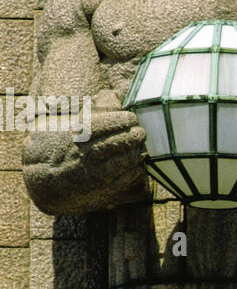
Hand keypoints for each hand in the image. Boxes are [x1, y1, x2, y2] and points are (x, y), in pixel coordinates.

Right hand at [22, 90, 147, 214]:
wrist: (44, 184)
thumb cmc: (58, 149)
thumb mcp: (65, 127)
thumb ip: (90, 113)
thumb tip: (112, 97)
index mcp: (78, 136)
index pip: (111, 122)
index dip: (124, 119)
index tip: (131, 118)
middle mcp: (87, 154)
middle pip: (122, 140)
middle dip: (134, 135)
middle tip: (140, 132)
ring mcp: (96, 174)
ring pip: (127, 160)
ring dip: (137, 152)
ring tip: (139, 147)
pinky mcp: (104, 191)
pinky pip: (128, 178)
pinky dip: (136, 169)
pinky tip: (136, 164)